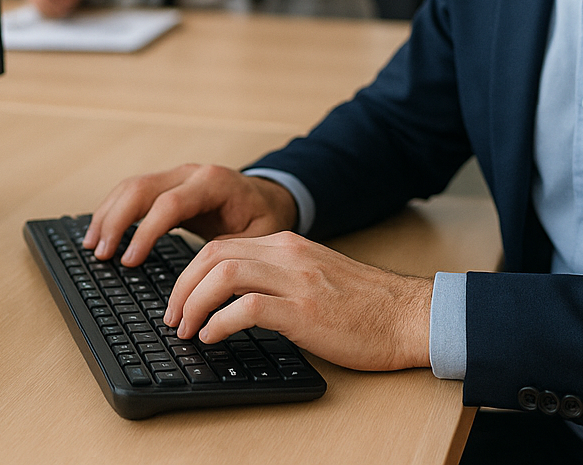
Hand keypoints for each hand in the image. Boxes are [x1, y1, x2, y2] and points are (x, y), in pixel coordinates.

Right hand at [84, 163, 296, 266]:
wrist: (271, 196)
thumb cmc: (265, 219)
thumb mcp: (257, 239)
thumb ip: (226, 255)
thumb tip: (198, 284)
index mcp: (214, 184)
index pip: (169, 204)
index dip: (145, 233)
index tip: (129, 261)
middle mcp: (192, 173)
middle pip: (141, 188)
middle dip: (116, 221)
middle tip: (101, 253)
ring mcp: (178, 175)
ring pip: (132, 186)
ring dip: (108, 214)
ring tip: (93, 245)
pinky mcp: (169, 183)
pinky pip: (134, 190)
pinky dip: (114, 209)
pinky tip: (102, 230)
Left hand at [164, 231, 432, 371]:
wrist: (410, 316)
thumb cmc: (367, 306)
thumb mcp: (317, 277)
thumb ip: (281, 278)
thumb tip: (237, 301)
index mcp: (288, 245)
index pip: (222, 245)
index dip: (190, 271)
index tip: (179, 298)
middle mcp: (288, 254)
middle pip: (213, 255)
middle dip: (182, 286)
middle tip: (172, 316)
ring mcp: (296, 280)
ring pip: (222, 275)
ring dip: (193, 303)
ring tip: (186, 329)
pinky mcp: (304, 310)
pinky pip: (246, 308)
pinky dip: (219, 322)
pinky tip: (212, 337)